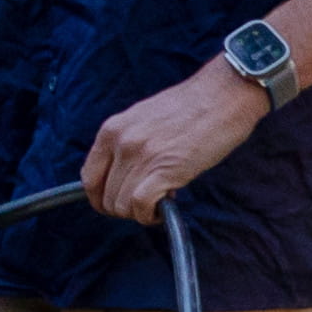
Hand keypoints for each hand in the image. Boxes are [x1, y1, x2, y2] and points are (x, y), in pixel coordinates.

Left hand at [80, 60, 266, 221]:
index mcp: (112, 129)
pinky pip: (140, 206)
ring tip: (159, 202)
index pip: (88, 177)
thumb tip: (123, 177)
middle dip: (124, 208)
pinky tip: (162, 210)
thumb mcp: (143, 119)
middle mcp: (120, 142)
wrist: (223, 95)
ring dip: (138, 213)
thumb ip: (127, 145)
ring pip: (121, 206)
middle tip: (146, 202)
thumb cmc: (190, 107)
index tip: (116, 202)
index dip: (100, 198)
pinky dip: (149, 216)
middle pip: (105, 197)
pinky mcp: (163, 169)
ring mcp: (140, 156)